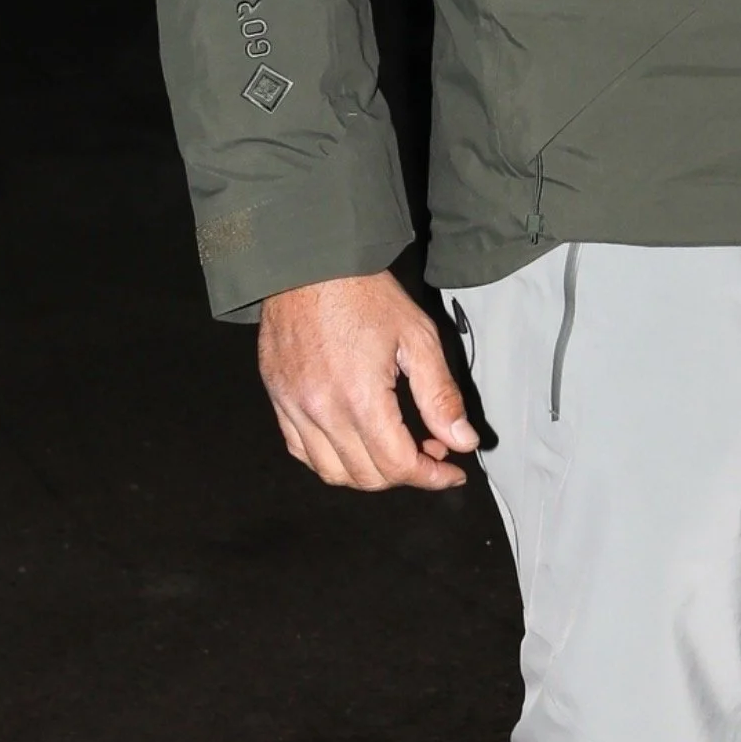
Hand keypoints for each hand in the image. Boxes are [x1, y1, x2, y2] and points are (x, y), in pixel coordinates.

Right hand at [257, 270, 479, 490]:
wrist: (308, 264)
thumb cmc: (365, 295)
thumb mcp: (418, 338)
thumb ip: (440, 396)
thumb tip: (463, 441)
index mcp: (359, 397)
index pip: (398, 465)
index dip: (432, 477)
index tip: (453, 471)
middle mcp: (321, 410)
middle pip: (367, 476)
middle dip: (406, 474)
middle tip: (431, 450)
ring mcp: (292, 407)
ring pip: (331, 472)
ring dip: (369, 473)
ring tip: (395, 447)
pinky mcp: (277, 399)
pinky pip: (301, 450)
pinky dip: (331, 458)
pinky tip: (355, 439)